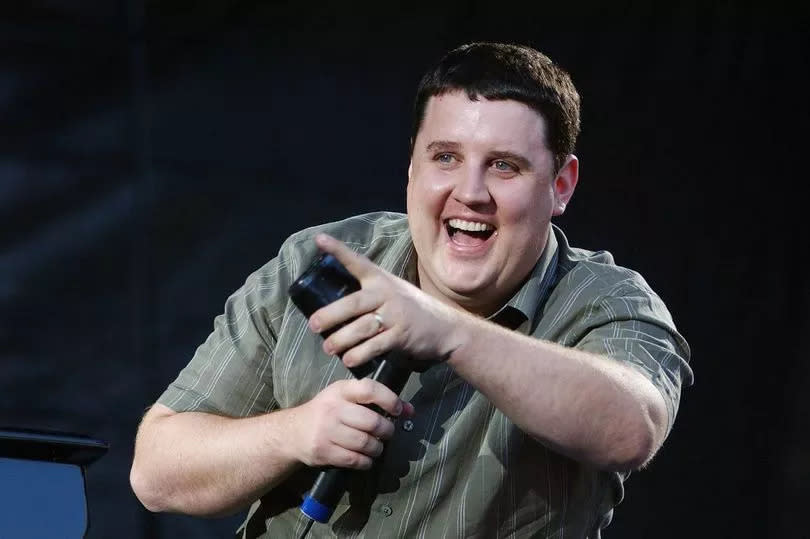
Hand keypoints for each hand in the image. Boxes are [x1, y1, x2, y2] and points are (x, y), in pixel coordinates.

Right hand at [290, 378, 413, 469]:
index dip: (389, 399)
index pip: (369, 389)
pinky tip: (366, 459)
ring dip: (378, 449)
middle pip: (372, 422)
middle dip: (386, 431)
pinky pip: (355, 460)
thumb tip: (409, 410)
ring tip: (376, 447)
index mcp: (340, 390)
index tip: (398, 410)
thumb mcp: (345, 398)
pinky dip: (367, 462)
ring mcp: (327, 431)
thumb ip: (374, 401)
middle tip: (387, 434)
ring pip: (365, 443)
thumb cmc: (326, 412)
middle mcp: (333, 409)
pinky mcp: (324, 451)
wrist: (292, 432)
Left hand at [308, 234, 462, 368]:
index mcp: (381, 280)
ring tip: (328, 348)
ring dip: (341, 339)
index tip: (319, 239)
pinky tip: (348, 360)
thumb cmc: (412, 310)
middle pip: (352, 303)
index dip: (337, 250)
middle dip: (330, 315)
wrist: (446, 328)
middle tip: (314, 325)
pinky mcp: (401, 335)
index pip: (357, 262)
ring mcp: (395, 315)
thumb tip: (333, 308)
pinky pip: (375, 345)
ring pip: (361, 327)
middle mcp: (386, 294)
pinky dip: (359, 354)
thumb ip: (370, 294)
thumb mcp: (394, 292)